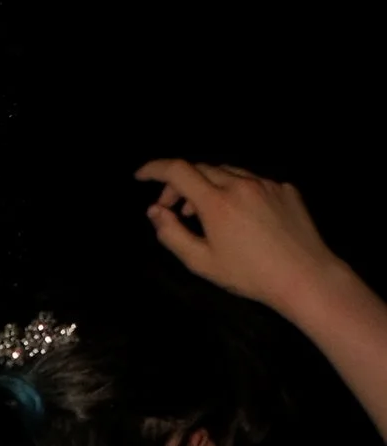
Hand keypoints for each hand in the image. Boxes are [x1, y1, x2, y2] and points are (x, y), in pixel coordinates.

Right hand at [137, 160, 341, 313]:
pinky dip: (237, 191)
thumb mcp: (201, 262)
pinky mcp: (285, 189)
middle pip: (201, 169)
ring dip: (208, 186)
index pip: (177, 171)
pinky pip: (253, 182)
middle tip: (174, 209)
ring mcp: (266, 184)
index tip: (141, 176)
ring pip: (228, 172)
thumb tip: (154, 211)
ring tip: (205, 213)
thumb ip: (172, 234)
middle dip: (180, 184)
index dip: (154, 169)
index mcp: (216, 202)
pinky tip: (241, 216)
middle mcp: (240, 184)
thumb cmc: (249, 275)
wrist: (304, 276)